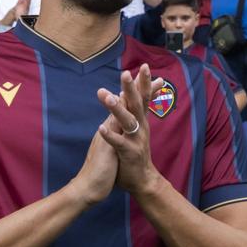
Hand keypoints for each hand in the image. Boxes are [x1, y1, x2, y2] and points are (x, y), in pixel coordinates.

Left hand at [95, 65, 157, 194]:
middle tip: (125, 73)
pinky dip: (110, 135)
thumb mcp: (135, 130)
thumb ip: (131, 113)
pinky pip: (118, 143)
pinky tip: (101, 127)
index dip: (143, 82)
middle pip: (137, 104)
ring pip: (127, 121)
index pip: (142, 98)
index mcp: (140, 121)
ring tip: (107, 96)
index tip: (145, 66)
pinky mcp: (129, 153)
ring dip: (117, 108)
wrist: (142, 181)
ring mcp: (136, 140)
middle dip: (131, 88)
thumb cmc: (134, 153)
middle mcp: (141, 128)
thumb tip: (124, 94)